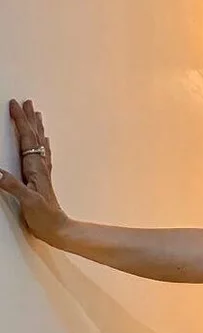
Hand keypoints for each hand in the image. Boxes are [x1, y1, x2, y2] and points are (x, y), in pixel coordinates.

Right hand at [0, 99, 68, 243]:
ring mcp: (43, 173)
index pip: (26, 139)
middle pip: (34, 137)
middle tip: (27, 102)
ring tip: (37, 114)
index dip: (20, 121)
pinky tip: (45, 141)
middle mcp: (40, 167)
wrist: (59, 231)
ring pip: (39, 144)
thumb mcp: (27, 201)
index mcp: (35, 168)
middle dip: (29, 119)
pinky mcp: (43, 180)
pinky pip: (43, 155)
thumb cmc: (45, 218)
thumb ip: (13, 186)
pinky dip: (42, 144)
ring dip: (37, 128)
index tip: (14, 105)